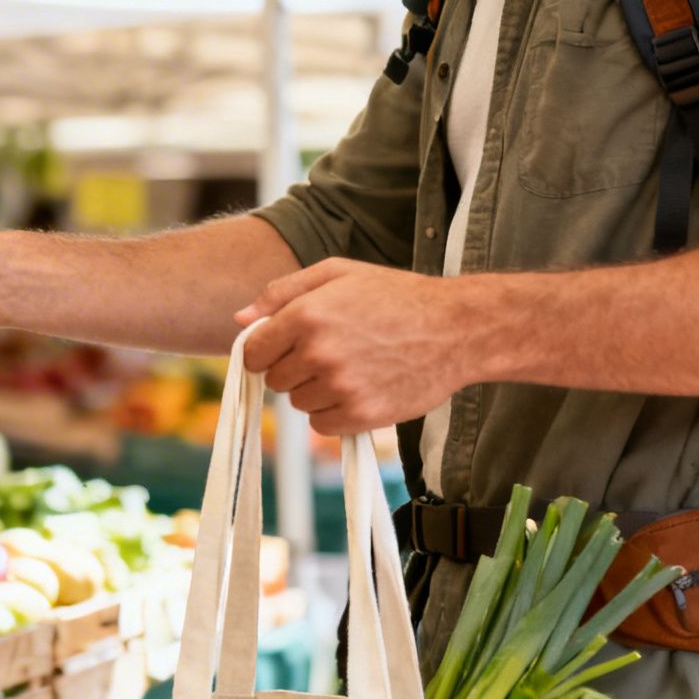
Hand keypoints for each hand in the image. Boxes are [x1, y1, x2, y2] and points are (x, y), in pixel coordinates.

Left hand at [235, 259, 476, 435]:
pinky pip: (322, 424)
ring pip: (298, 403)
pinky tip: (359, 388)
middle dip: (294, 368)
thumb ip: (283, 292)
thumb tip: (240, 319)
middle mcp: (319, 352)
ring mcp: (341, 386)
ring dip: (315, 390)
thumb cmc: (396, 297)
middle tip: (331, 352)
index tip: (283, 348)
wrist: (458, 329)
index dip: (264, 351)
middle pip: (274, 379)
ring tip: (352, 367)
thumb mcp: (339, 274)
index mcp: (307, 314)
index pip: (252, 352)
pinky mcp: (362, 414)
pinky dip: (334, 413)